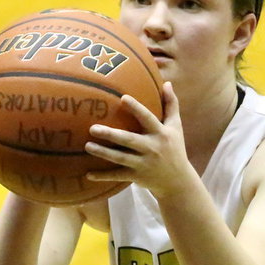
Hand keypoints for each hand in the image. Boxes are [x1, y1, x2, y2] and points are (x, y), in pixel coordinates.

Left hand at [84, 82, 193, 197]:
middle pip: (129, 140)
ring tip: (87, 145)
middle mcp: (152, 148)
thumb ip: (171, 105)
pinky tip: (88, 174)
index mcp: (161, 134)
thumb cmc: (174, 148)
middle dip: (111, 135)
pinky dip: (103, 176)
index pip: (148, 119)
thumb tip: (167, 83)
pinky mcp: (136, 176)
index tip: (123, 98)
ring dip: (103, 153)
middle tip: (93, 128)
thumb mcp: (176, 127)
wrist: (177, 181)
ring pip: (120, 158)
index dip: (136, 108)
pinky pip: (118, 176)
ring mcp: (143, 164)